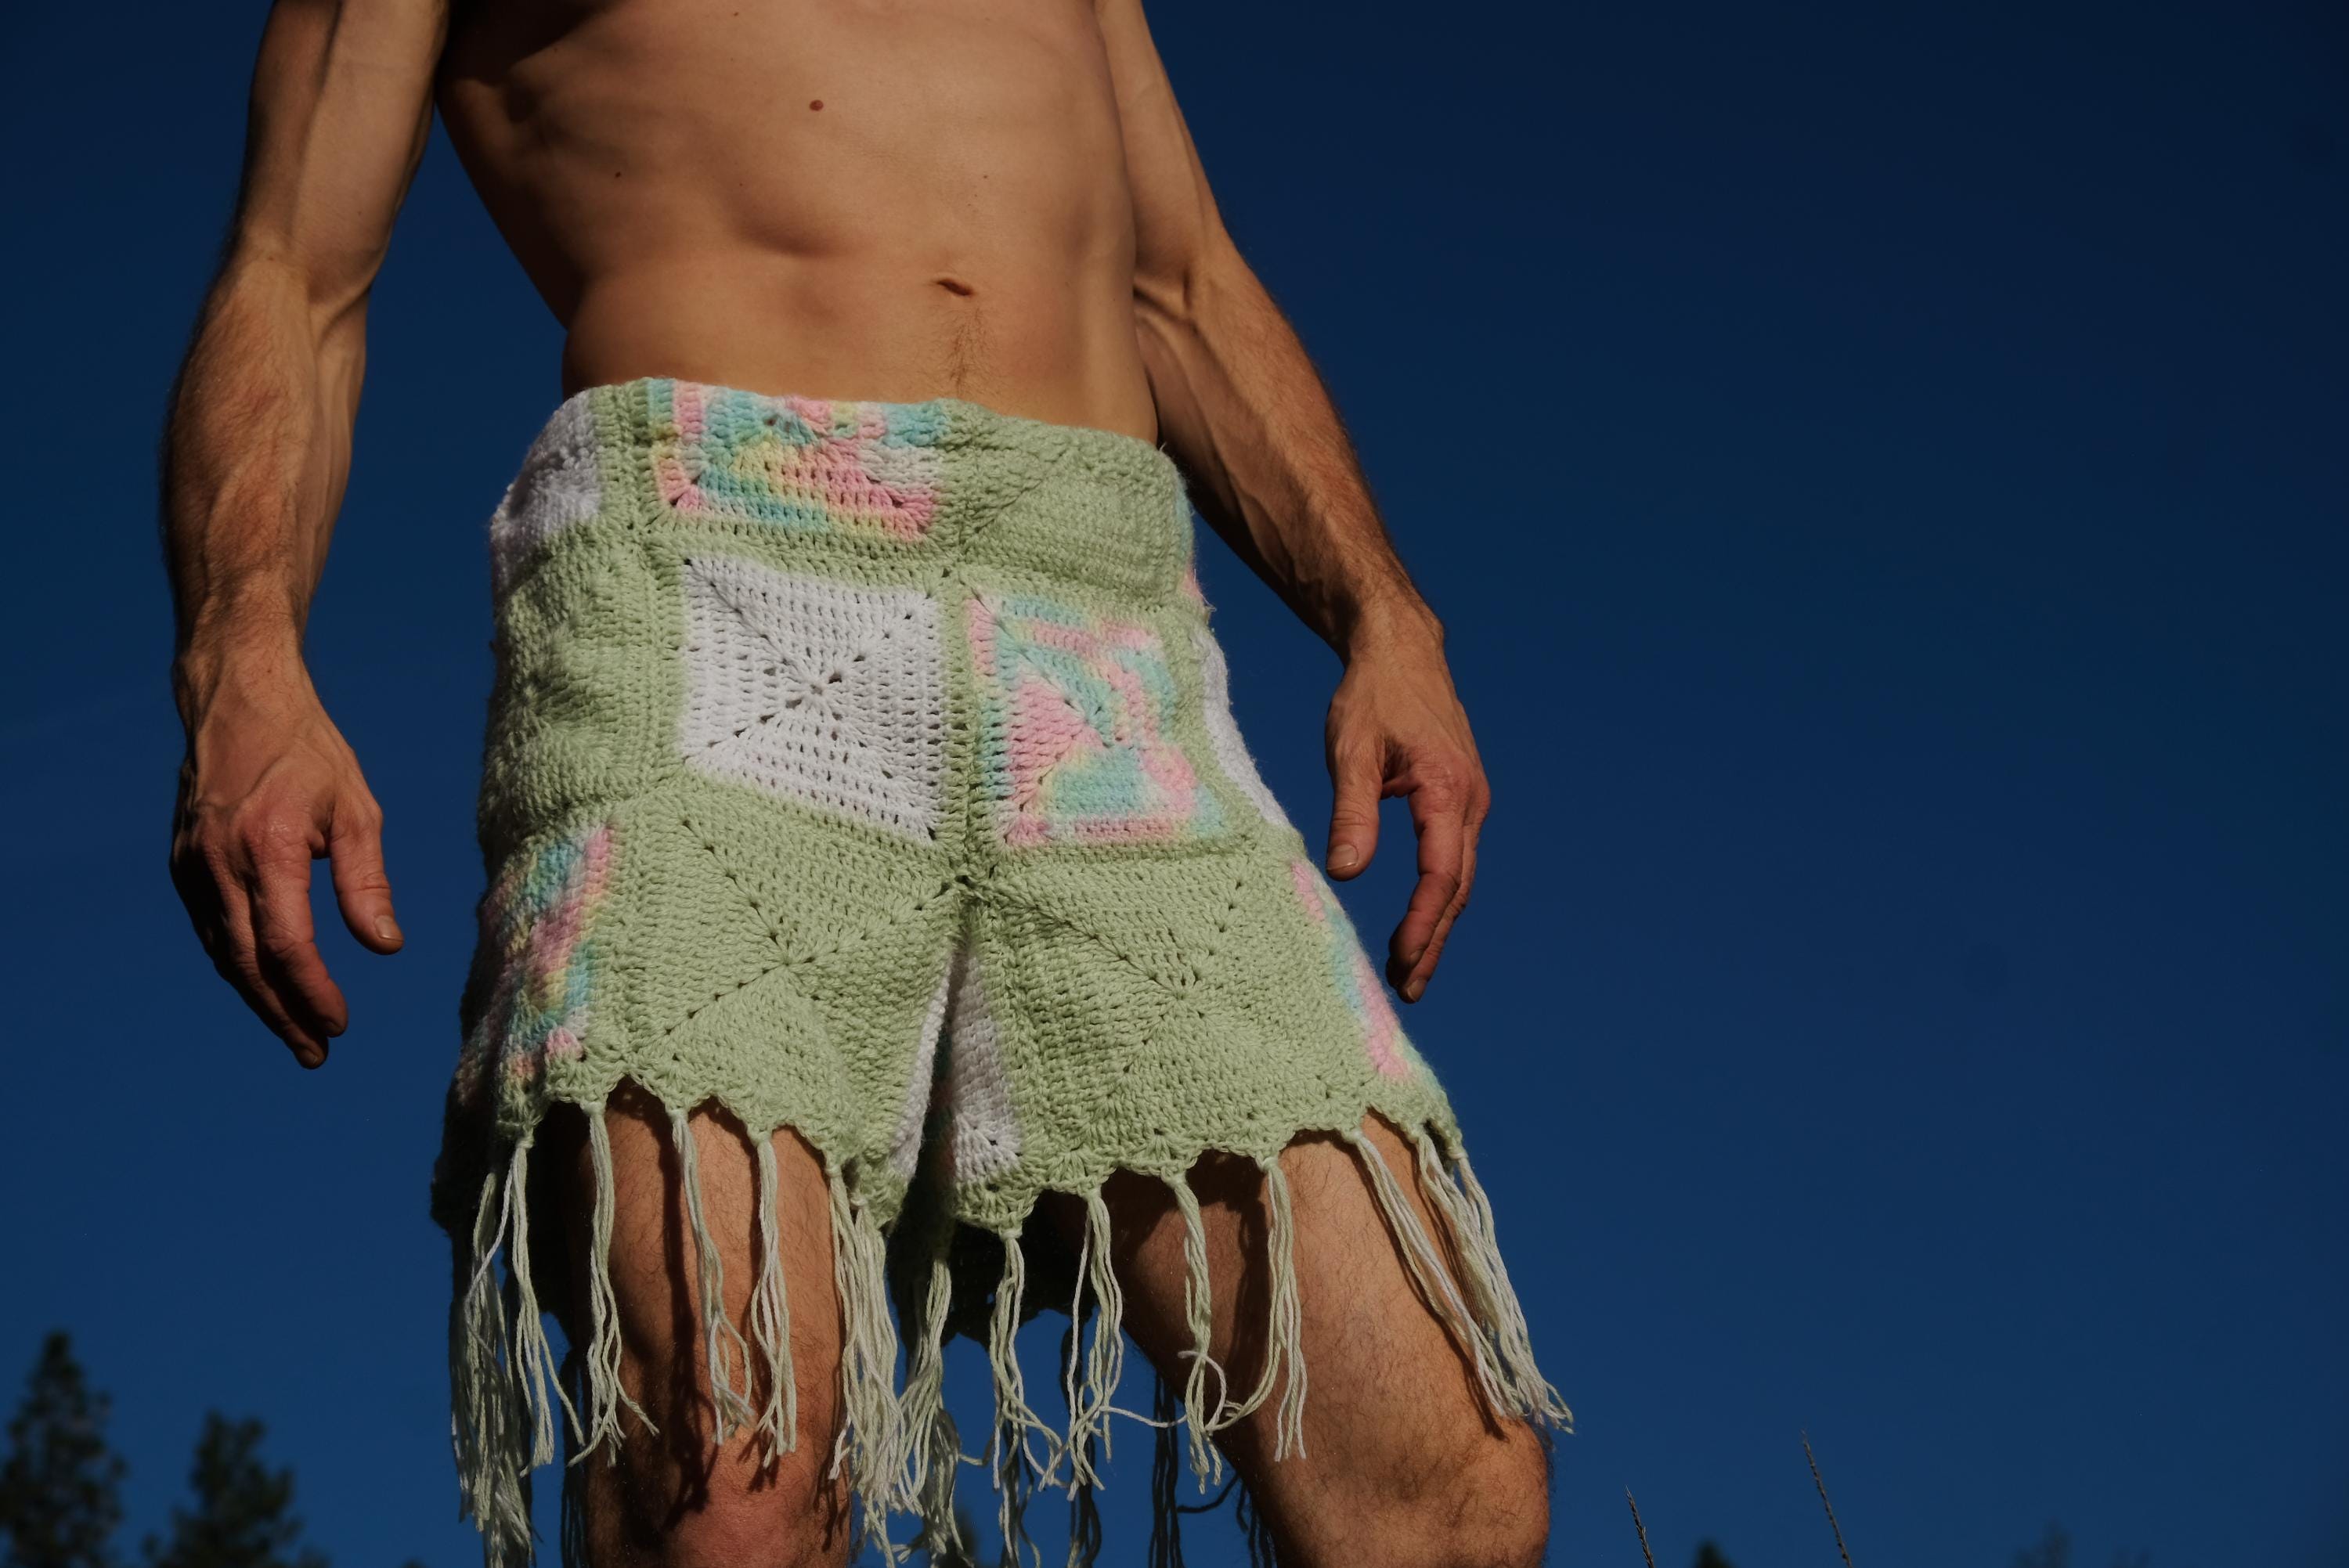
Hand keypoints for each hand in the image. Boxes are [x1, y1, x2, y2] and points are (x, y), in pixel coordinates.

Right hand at [169, 652, 400, 1066]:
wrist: (238, 702)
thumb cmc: (308, 753)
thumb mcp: (355, 809)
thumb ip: (367, 882)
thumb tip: (386, 947)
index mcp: (267, 849)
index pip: (285, 945)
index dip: (312, 993)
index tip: (339, 1023)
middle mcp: (219, 864)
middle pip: (247, 964)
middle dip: (283, 1014)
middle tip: (317, 1053)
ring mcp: (192, 866)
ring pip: (222, 953)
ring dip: (258, 999)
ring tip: (296, 1035)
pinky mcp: (182, 865)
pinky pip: (210, 929)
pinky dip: (236, 965)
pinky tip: (264, 986)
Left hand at [1322, 625, 1489, 1001]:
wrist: (1402, 650)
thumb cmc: (1372, 695)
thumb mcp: (1350, 750)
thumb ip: (1350, 811)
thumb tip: (1346, 873)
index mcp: (1448, 790)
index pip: (1442, 874)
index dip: (1423, 923)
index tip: (1401, 961)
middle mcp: (1471, 800)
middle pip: (1457, 887)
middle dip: (1433, 941)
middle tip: (1406, 989)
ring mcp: (1472, 800)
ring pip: (1459, 876)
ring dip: (1438, 924)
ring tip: (1408, 970)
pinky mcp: (1461, 798)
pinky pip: (1455, 857)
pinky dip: (1440, 895)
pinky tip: (1418, 921)